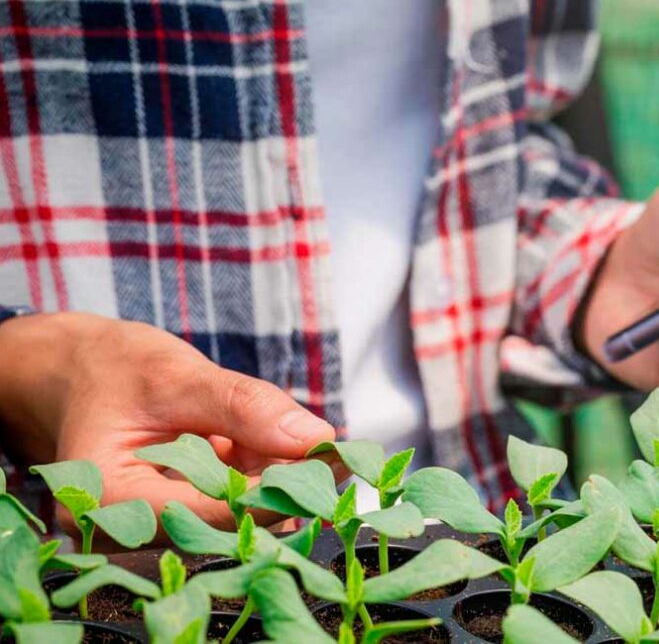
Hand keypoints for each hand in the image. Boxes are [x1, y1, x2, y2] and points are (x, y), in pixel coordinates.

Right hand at [0, 312, 338, 529]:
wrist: (77, 372)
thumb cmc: (113, 367)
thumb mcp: (176, 374)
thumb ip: (244, 407)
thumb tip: (316, 438)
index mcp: (108, 501)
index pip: (209, 514)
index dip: (276, 494)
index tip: (331, 466)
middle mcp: (128, 527)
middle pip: (228, 521)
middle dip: (288, 488)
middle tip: (344, 458)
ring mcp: (156, 524)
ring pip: (239, 512)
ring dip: (284, 481)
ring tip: (331, 451)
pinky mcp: (181, 511)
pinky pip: (234, 499)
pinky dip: (267, 473)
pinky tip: (302, 450)